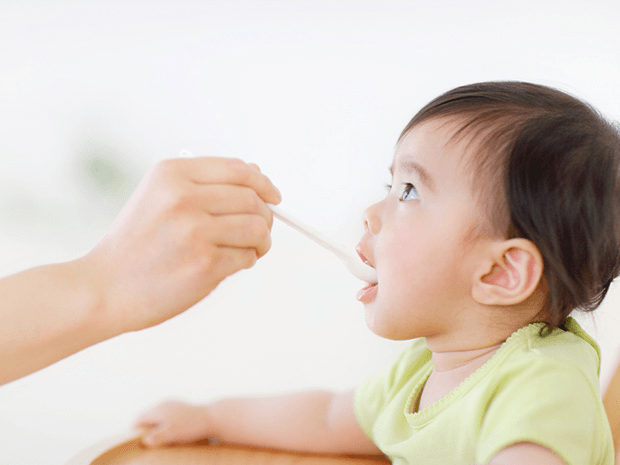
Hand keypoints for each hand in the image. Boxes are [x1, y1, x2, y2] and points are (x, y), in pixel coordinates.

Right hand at [84, 156, 280, 331]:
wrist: (105, 288)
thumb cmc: (138, 243)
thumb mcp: (159, 197)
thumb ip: (206, 184)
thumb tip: (258, 175)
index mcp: (172, 175)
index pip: (238, 169)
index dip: (263, 183)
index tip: (274, 196)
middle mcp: (183, 198)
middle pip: (253, 199)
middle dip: (265, 216)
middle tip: (260, 230)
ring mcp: (194, 232)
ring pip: (257, 228)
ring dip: (262, 240)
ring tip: (250, 248)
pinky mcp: (204, 265)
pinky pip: (248, 257)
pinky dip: (247, 261)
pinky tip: (229, 264)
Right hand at [135, 401, 212, 446]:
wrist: (212, 418)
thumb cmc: (192, 426)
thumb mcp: (173, 434)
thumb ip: (158, 436)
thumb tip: (144, 440)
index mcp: (159, 409)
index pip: (139, 419)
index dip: (134, 431)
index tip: (135, 443)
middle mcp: (163, 405)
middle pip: (146, 417)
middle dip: (144, 429)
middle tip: (145, 443)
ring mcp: (172, 405)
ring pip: (156, 417)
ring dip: (154, 427)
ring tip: (158, 439)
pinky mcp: (179, 408)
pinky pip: (165, 417)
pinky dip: (162, 425)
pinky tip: (169, 433)